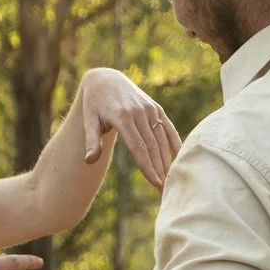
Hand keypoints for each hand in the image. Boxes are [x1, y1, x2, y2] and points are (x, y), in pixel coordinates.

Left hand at [79, 69, 180, 189]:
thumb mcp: (89, 120)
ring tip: (170, 180)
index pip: (138, 147)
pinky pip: (168, 128)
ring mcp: (149, 109)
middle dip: (159, 170)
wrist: (106, 79)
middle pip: (152, 147)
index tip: (155, 183)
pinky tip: (180, 159)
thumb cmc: (95, 104)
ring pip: (161, 139)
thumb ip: (91, 141)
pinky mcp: (156, 108)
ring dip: (167, 161)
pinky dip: (175, 143)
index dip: (147, 167)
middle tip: (165, 190)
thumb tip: (89, 161)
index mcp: (122, 117)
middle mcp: (138, 112)